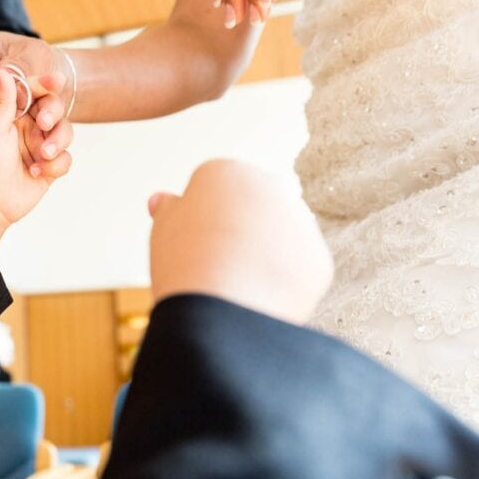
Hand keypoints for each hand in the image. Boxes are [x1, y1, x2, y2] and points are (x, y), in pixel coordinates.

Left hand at [0, 69, 73, 255]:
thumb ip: (1, 99)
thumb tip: (3, 69)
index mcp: (10, 112)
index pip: (32, 91)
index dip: (44, 83)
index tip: (56, 79)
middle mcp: (26, 126)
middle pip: (54, 109)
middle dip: (53, 115)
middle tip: (43, 123)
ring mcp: (39, 146)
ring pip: (64, 133)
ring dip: (56, 143)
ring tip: (41, 155)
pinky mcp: (49, 167)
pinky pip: (65, 159)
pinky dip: (55, 165)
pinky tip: (36, 173)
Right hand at [147, 160, 332, 323]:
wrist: (221, 307)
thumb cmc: (185, 263)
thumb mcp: (163, 229)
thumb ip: (169, 210)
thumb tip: (161, 201)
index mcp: (227, 171)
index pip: (211, 191)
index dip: (196, 220)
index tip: (188, 243)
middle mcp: (269, 186)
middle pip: (249, 209)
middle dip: (235, 230)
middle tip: (210, 263)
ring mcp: (299, 221)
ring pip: (276, 238)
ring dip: (260, 255)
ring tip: (232, 283)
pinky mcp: (318, 258)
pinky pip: (294, 270)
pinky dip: (278, 283)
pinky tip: (256, 296)